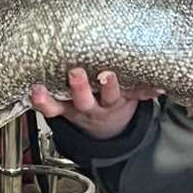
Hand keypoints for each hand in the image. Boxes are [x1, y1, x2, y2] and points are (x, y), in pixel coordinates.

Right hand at [31, 67, 161, 140]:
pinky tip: (158, 88)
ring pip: (109, 97)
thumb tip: (35, 65)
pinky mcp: (129, 100)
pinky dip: (149, 92)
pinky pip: (139, 95)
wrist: (109, 128)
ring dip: (109, 86)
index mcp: (71, 108)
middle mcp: (89, 108)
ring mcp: (110, 104)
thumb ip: (51, 90)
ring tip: (108, 75)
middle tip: (75, 73)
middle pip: (82, 101)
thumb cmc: (84, 103)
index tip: (36, 89)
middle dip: (78, 88)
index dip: (43, 100)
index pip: (53, 107)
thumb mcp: (65, 103)